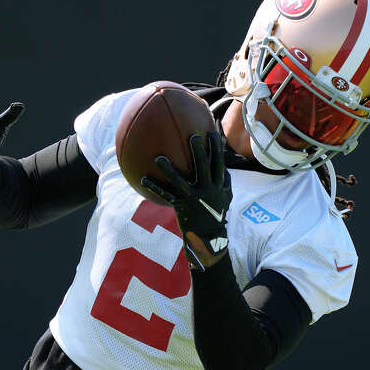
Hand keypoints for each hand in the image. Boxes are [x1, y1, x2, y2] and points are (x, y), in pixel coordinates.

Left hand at [141, 132, 231, 269]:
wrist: (209, 237)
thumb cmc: (216, 214)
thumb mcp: (226, 198)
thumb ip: (225, 182)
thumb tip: (223, 165)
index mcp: (218, 186)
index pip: (219, 164)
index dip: (216, 149)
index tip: (212, 133)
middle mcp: (207, 191)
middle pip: (203, 168)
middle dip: (199, 152)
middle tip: (192, 137)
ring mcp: (194, 199)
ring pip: (180, 182)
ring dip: (169, 170)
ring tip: (158, 158)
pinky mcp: (182, 207)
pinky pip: (166, 195)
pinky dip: (155, 187)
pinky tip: (143, 179)